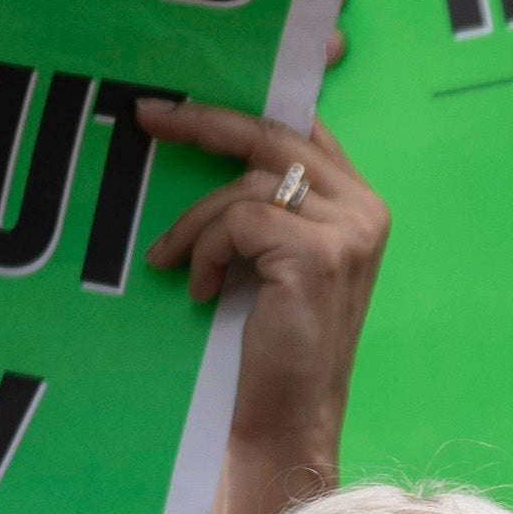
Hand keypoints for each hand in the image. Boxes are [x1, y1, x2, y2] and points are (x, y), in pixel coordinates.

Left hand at [138, 100, 383, 511]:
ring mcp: (346, 231)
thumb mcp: (278, 259)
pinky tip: (202, 289)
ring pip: (246, 183)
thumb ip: (270, 205)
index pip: (307, 127)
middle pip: (274, 135)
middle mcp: (364, 208)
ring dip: (193, 222)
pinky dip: (206, 251)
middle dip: (204, 122)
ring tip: (170, 261)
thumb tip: (212, 142)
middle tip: (147, 116)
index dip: (250, 104)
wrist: (288, 415)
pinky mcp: (316, 256)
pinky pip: (237, 220)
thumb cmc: (276, 342)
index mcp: (360, 203)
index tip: (188, 97)